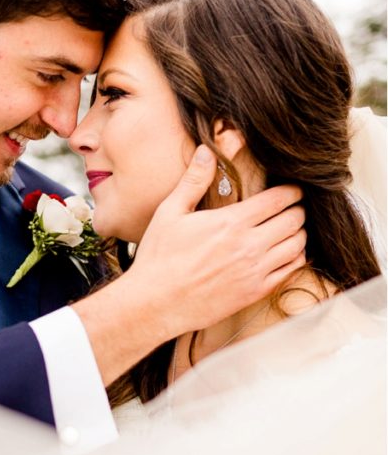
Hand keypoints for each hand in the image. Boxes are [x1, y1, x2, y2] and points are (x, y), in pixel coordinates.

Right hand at [73, 146, 305, 385]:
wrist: (156, 303)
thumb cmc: (159, 257)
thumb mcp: (170, 212)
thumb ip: (193, 180)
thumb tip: (206, 151)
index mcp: (231, 222)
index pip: (277, 200)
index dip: (292, 191)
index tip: (294, 188)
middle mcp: (249, 246)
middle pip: (294, 220)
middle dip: (298, 209)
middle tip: (294, 207)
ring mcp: (255, 271)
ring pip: (297, 245)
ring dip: (299, 233)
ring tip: (292, 228)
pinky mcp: (255, 292)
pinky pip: (291, 271)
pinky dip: (295, 258)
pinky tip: (287, 253)